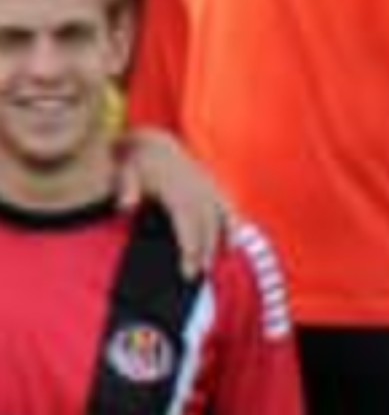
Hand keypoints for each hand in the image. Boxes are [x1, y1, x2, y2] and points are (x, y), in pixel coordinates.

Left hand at [116, 127, 232, 277]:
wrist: (152, 144)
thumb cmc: (136, 163)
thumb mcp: (125, 168)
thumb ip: (126, 186)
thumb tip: (125, 206)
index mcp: (174, 182)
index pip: (187, 218)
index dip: (190, 246)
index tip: (187, 271)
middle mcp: (194, 183)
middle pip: (205, 222)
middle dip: (205, 250)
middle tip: (198, 276)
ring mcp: (206, 182)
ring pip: (219, 215)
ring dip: (219, 241)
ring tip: (213, 266)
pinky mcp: (212, 184)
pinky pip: (227, 205)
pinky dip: (232, 225)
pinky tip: (232, 246)